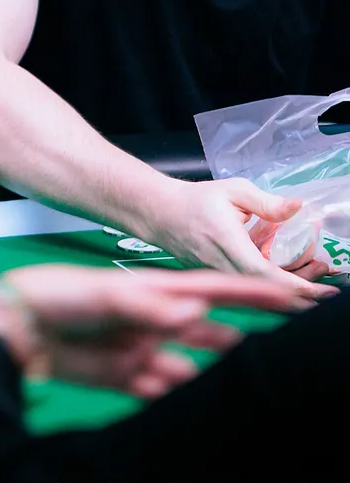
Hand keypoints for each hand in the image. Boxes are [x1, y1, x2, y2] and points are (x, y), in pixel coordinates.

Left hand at [0, 264, 309, 398]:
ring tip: (229, 379)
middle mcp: (147, 320)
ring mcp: (136, 349)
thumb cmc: (49, 295)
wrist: (8, 330)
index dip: (242, 292)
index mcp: (146, 291)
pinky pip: (158, 390)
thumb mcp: (99, 293)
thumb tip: (193, 312)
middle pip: (203, 329)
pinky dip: (172, 395)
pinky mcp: (120, 377)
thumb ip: (144, 305)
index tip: (281, 294)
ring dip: (204, 372)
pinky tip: (183, 397)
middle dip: (231, 335)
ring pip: (185, 365)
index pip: (205, 289)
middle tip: (262, 346)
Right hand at [138, 179, 331, 302]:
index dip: (293, 285)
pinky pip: (245, 289)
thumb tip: (299, 207)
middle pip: (265, 290)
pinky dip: (270, 286)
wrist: (157, 213)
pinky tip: (284, 272)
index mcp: (225, 241)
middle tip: (325, 277)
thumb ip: (267, 202)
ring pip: (257, 292)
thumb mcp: (233, 191)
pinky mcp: (214, 280)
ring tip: (311, 273)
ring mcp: (215, 275)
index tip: (320, 290)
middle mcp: (219, 264)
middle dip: (300, 290)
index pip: (262, 272)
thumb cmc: (194, 200)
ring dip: (287, 289)